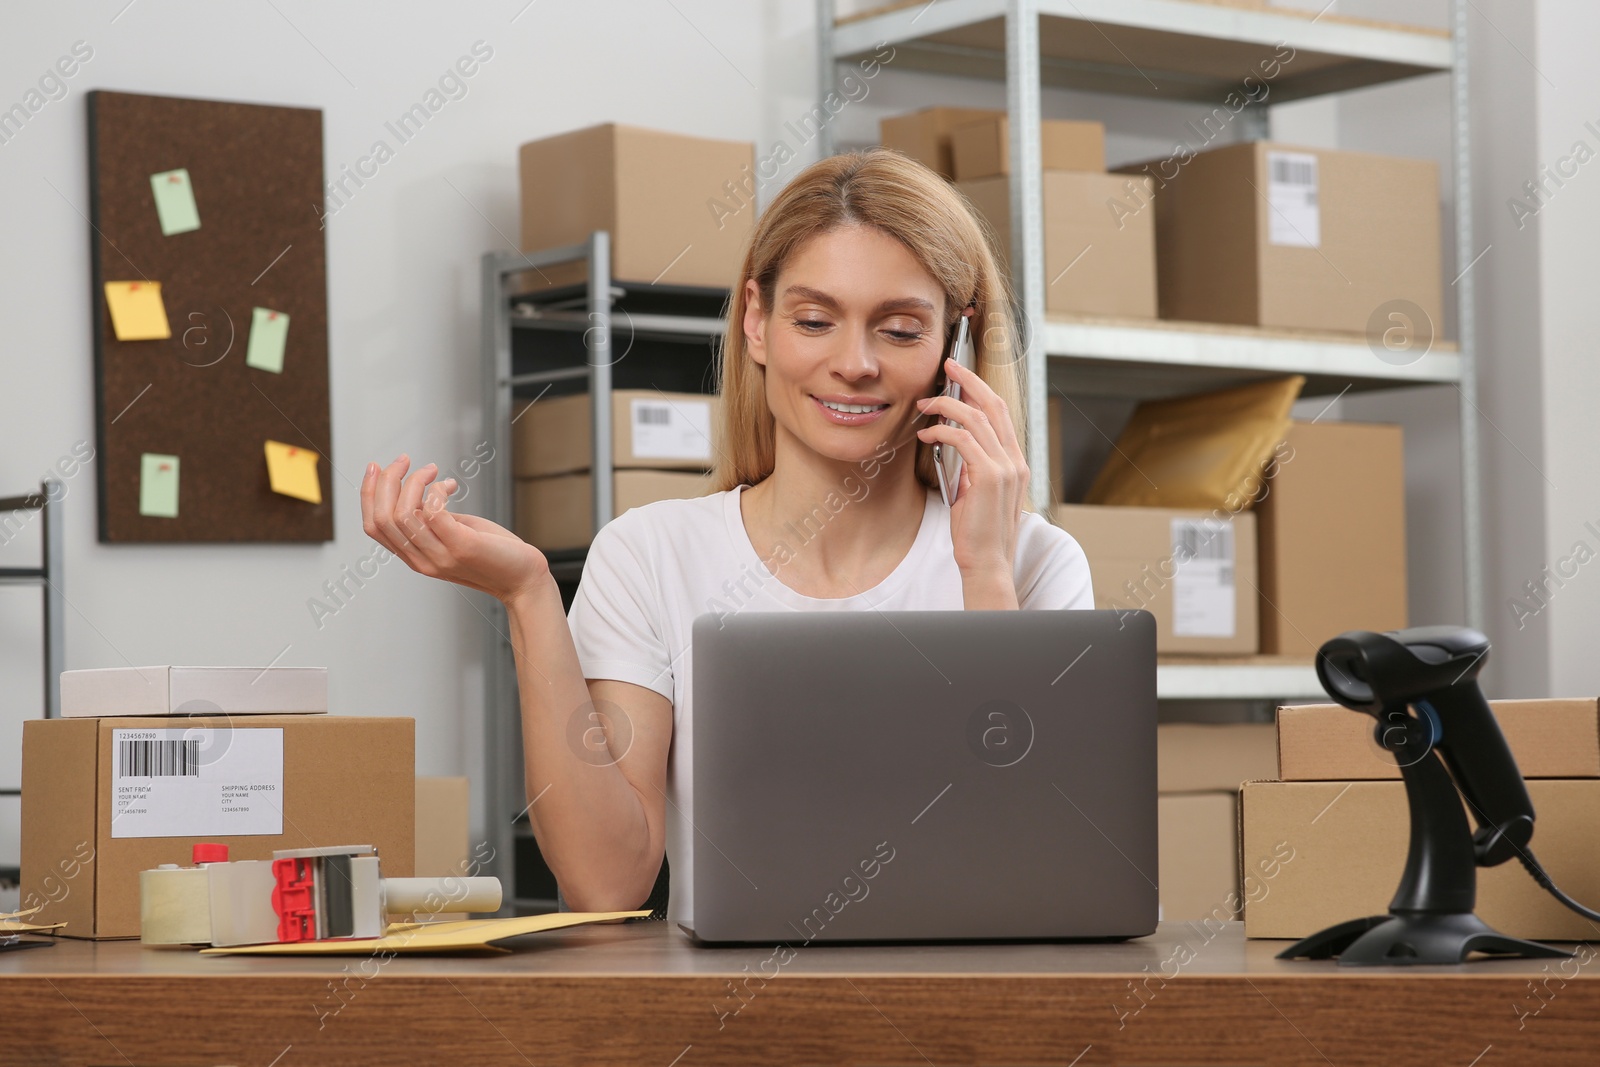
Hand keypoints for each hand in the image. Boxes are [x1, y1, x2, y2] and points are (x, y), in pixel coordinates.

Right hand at [360, 454, 550, 603]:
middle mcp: (421, 560)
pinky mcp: (461, 546)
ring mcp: (440, 556)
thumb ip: (430, 519)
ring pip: (403, 513)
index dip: (368, 494)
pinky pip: (433, 511)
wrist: (523, 578)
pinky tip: (452, 485)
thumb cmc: (492, 552)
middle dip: (387, 480)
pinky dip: (437, 490)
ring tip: (432, 469)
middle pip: (382, 518)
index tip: (375, 467)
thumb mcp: (453, 533)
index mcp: (414, 557)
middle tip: (404, 460)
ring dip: (414, 481)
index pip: (373, 526)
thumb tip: (415, 491)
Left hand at [915, 357, 1028, 582]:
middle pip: (994, 405)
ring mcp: (1006, 467)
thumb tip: (954, 444)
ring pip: (976, 418)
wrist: (987, 562)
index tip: (960, 375)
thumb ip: (973, 467)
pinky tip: (926, 435)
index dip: (980, 389)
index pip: (1000, 414)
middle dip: (969, 381)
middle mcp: (1015, 460)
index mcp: (1015, 462)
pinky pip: (963, 439)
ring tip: (924, 406)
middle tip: (948, 366)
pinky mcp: (989, 476)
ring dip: (946, 406)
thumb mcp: (976, 492)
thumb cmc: (977, 533)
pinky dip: (941, 431)